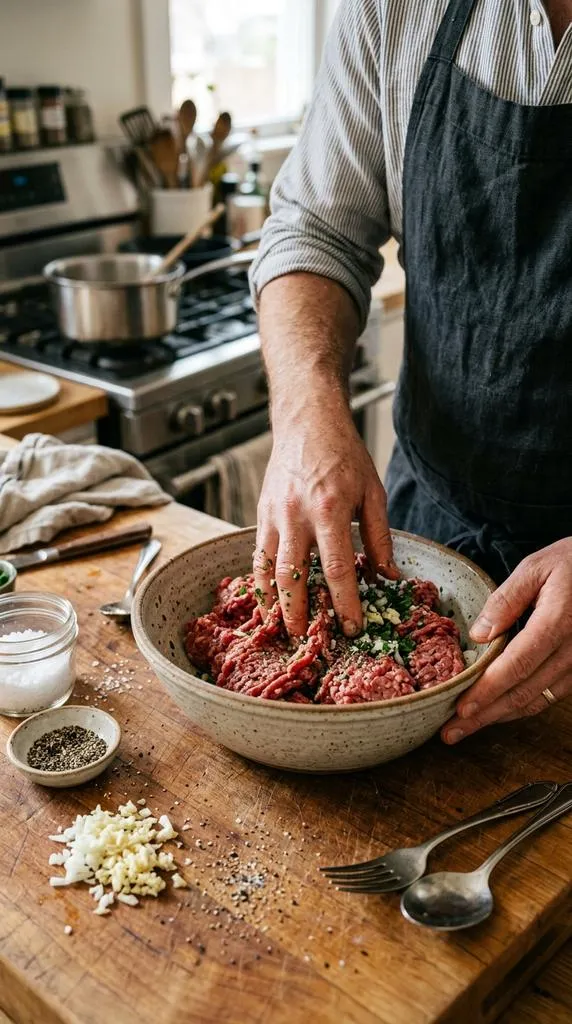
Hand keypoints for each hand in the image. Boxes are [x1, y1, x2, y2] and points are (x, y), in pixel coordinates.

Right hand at [254, 391, 397, 637]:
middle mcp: (296, 516)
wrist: (307, 423)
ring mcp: (273, 516)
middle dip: (299, 614)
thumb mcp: (372, 493)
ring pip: (267, 570)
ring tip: (282, 629)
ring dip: (274, 604)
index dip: (345, 604)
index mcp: (330, 511)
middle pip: (293, 577)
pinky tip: (267, 600)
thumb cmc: (344, 457)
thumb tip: (388, 577)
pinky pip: (257, 555)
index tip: (352, 628)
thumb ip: (379, 537)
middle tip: (308, 640)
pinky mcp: (261, 514)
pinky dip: (260, 582)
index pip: (337, 569)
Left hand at [442, 538, 571, 743]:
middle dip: (485, 716)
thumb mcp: (536, 568)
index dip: (487, 691)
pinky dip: (523, 706)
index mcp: (558, 623)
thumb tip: (479, 636)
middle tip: (451, 733)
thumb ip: (506, 600)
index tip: (460, 709)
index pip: (516, 666)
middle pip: (524, 692)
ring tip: (467, 728)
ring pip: (538, 700)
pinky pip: (552, 694)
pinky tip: (498, 711)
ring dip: (501, 717)